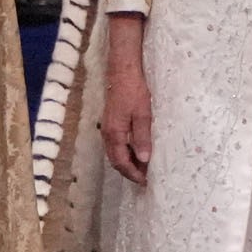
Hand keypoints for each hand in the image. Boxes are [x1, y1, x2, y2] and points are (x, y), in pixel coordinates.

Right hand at [97, 25, 152, 184]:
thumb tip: (144, 159)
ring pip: (114, 153)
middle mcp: (108, 133)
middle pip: (115, 160)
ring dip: (126, 162)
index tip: (144, 181)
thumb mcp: (143, 115)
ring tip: (141, 167)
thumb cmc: (134, 91)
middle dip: (128, 171)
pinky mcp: (110, 121)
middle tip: (144, 178)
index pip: (121, 162)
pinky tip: (134, 150)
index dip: (133, 173)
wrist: (122, 71)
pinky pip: (114, 144)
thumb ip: (142, 138)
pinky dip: (123, 152)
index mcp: (115, 134)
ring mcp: (107, 127)